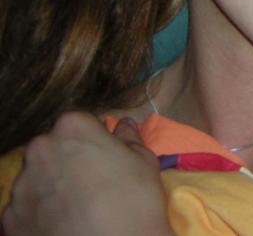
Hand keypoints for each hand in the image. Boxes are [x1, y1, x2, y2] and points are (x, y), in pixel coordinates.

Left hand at [2, 112, 172, 235]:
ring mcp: (22, 185)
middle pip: (53, 148)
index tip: (104, 157)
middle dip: (68, 160)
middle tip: (92, 182)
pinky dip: (41, 213)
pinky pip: (27, 208)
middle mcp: (40, 150)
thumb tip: (124, 124)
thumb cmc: (135, 199)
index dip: (94, 140)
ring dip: (52, 186)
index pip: (79, 124)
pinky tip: (63, 224)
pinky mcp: (10, 218)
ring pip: (37, 178)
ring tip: (77, 207)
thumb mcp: (144, 161)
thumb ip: (129, 138)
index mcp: (73, 128)